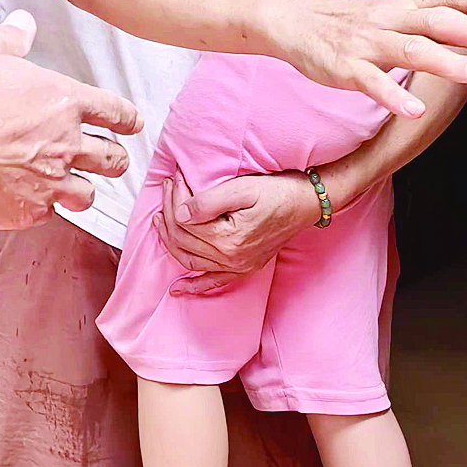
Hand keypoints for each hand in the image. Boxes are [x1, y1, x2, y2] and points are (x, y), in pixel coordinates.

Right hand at [0, 11, 140, 228]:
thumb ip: (10, 40)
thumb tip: (24, 23)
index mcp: (64, 102)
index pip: (115, 111)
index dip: (128, 118)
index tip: (132, 123)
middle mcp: (67, 144)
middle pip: (113, 159)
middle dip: (115, 158)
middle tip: (111, 159)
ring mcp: (52, 182)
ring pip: (88, 194)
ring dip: (84, 189)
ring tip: (76, 187)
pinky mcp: (30, 211)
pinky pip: (50, 214)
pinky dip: (44, 208)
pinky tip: (32, 201)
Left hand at [156, 171, 317, 295]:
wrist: (306, 203)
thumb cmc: (277, 192)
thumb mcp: (242, 189)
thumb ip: (208, 202)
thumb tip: (180, 213)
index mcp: (229, 239)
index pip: (186, 222)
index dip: (175, 198)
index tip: (175, 178)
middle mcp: (232, 259)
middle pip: (184, 240)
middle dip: (169, 212)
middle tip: (168, 188)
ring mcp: (239, 267)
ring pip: (191, 260)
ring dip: (171, 241)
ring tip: (160, 219)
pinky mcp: (245, 268)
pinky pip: (215, 282)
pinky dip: (195, 286)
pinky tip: (177, 288)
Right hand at [270, 0, 466, 116]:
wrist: (291, 19)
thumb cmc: (351, 20)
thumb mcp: (396, 10)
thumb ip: (436, 19)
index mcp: (408, 5)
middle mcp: (393, 19)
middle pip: (440, 22)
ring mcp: (369, 43)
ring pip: (413, 51)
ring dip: (449, 62)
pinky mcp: (346, 67)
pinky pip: (372, 82)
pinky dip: (394, 95)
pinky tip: (414, 109)